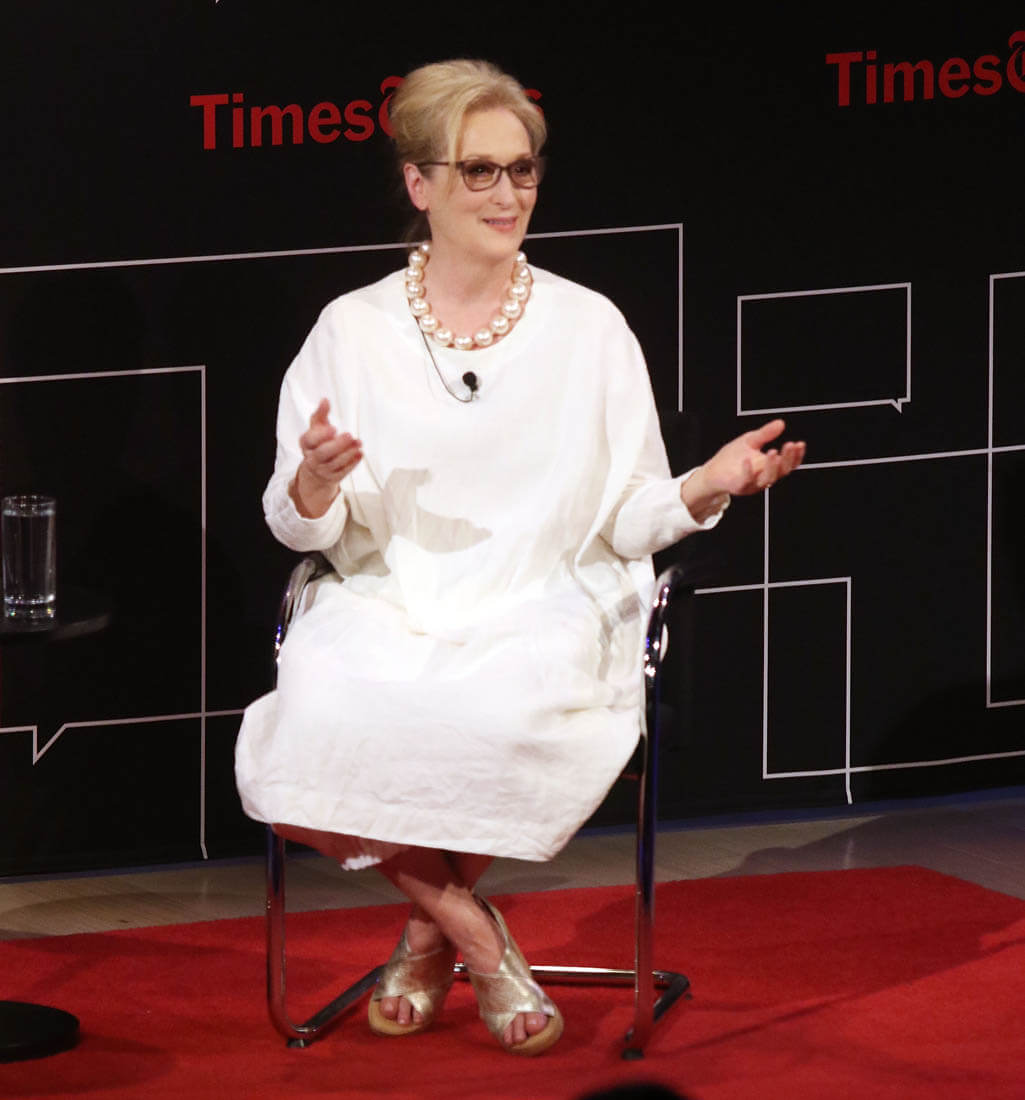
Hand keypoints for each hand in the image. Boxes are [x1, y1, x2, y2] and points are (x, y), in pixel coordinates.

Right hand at [290, 398, 362, 516]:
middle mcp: (312, 458)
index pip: (310, 440)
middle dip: (337, 445)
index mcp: (306, 444)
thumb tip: (325, 400)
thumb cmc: (318, 443)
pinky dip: (353, 463)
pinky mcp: (333, 477)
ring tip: (359, 443)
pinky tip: (360, 453)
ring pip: (335, 463)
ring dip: (348, 453)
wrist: (316, 469)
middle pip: (323, 453)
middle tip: (349, 435)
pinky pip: (343, 472)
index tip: (334, 428)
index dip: (321, 435)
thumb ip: (321, 414)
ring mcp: (323, 470)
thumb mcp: (317, 427)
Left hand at [701, 419, 804, 495]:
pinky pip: (746, 481)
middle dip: (788, 458)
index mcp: (770, 467)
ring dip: (772, 466)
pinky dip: (748, 471)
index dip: (796, 455)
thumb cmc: (732, 458)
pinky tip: (747, 460)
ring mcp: (753, 484)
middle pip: (782, 471)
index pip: (788, 463)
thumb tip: (781, 423)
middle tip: (790, 445)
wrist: (712, 471)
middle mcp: (764, 477)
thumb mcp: (750, 441)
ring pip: (768, 478)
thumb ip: (765, 434)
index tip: (800, 443)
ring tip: (774, 451)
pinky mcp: (739, 487)